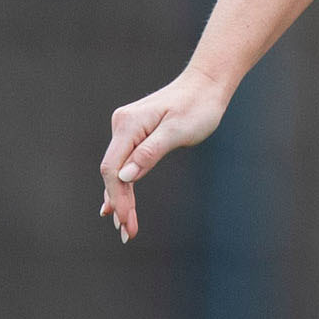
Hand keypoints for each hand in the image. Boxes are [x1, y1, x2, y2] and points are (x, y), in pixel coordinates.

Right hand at [100, 70, 233, 242]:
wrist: (206, 85)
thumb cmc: (198, 106)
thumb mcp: (178, 131)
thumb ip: (150, 153)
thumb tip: (124, 176)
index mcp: (129, 125)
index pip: (112, 168)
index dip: (117, 198)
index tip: (125, 221)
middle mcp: (122, 125)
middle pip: (113, 172)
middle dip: (119, 204)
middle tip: (128, 233)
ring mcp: (127, 129)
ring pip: (117, 170)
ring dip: (120, 198)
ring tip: (124, 226)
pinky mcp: (135, 133)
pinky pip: (124, 163)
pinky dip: (123, 185)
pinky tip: (116, 204)